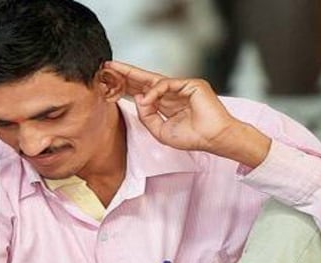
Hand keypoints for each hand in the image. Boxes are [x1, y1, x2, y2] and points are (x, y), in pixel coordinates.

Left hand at [106, 60, 270, 166]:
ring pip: (153, 79)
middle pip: (144, 81)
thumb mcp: (159, 131)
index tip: (109, 81)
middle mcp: (171, 93)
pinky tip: (146, 99)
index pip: (142, 92)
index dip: (126, 86)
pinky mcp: (191, 84)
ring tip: (115, 72)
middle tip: (107, 66)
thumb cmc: (191, 137)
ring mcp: (182, 87)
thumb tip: (138, 98)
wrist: (213, 139)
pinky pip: (167, 84)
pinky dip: (155, 91)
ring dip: (132, 75)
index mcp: (165, 104)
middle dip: (125, 73)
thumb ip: (146, 116)